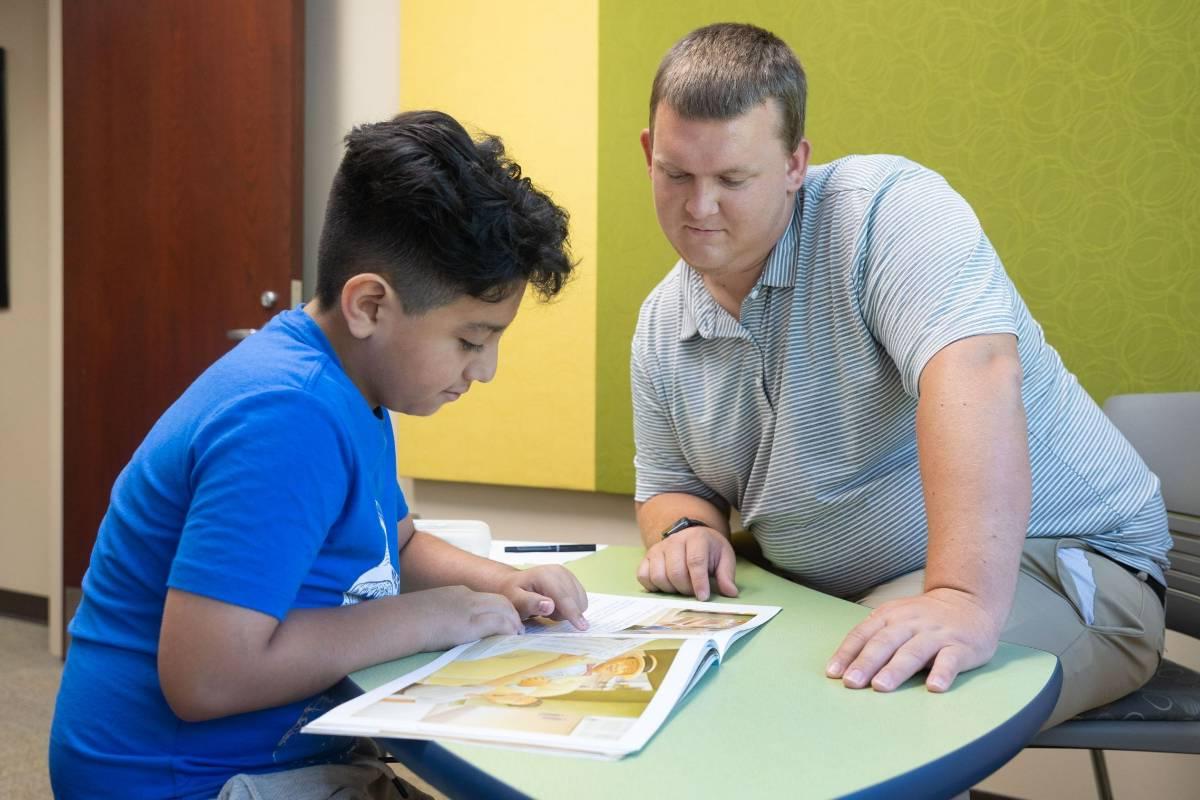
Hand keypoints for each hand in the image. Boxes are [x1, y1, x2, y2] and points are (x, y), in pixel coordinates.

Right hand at [413, 585, 523, 650]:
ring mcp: (469, 608)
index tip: (503, 621)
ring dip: (513, 623)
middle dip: (511, 614)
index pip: (485, 598)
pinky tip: (511, 638)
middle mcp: (466, 597)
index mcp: (455, 593)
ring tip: (517, 636)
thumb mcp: (427, 612)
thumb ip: (441, 617)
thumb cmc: (406, 619)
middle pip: (500, 601)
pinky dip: (508, 630)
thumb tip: (442, 630)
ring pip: (504, 610)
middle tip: (517, 629)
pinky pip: (498, 623)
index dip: (499, 609)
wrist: (401, 619)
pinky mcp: (471, 623)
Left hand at [497, 565, 588, 629]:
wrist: (513, 583)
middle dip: (564, 613)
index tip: (582, 627)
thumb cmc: (512, 593)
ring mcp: (567, 574)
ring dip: (568, 610)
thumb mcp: (515, 601)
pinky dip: (571, 606)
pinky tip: (556, 605)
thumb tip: (550, 606)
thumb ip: (530, 603)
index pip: (563, 597)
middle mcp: (559, 572)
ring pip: (580, 600)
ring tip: (549, 610)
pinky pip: (580, 599)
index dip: (573, 612)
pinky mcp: (572, 579)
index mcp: (545, 575)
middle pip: (575, 600)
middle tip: (544, 614)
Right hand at [636, 527, 737, 601]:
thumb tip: (730, 593)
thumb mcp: (724, 558)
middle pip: (675, 571)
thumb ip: (726, 575)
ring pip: (658, 576)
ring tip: (681, 588)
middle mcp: (674, 541)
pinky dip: (653, 586)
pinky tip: (666, 586)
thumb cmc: (709, 550)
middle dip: (686, 589)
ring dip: (671, 589)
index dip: (699, 582)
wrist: (691, 536)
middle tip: (693, 593)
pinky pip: (643, 576)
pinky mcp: (647, 557)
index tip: (703, 597)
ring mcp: (658, 549)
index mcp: (696, 538)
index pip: (695, 561)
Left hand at [825, 588, 1001, 692]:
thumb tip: (845, 668)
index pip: (863, 635)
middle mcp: (910, 624)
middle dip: (866, 663)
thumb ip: (874, 639)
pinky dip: (942, 673)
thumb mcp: (894, 619)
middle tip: (851, 683)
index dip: (847, 653)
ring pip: (913, 652)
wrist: (967, 601)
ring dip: (895, 670)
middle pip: (884, 643)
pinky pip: (950, 660)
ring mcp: (935, 635)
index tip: (833, 673)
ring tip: (881, 686)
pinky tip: (934, 687)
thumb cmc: (923, 618)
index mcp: (889, 617)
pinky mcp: (961, 647)